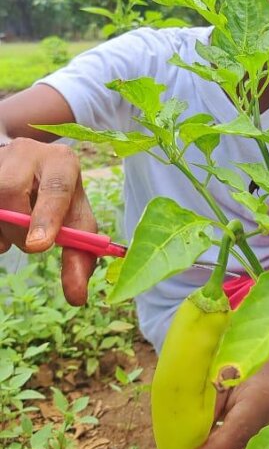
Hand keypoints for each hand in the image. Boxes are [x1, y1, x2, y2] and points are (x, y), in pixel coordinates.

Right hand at [0, 138, 97, 304]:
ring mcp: (0, 157)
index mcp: (62, 162)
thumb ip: (80, 256)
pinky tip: (0, 232)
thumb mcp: (75, 220)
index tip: (39, 246)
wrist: (32, 167)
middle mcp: (29, 151)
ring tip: (13, 235)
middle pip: (11, 190)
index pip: (56, 187)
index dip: (47, 217)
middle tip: (31, 244)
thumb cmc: (60, 200)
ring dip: (1, 230)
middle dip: (18, 228)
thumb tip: (77, 297)